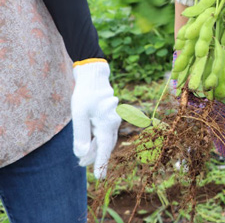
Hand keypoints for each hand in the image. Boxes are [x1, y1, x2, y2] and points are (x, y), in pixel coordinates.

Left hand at [71, 59, 120, 178]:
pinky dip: (96, 141)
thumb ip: (81, 135)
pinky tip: (88, 144)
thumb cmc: (85, 94)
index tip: (100, 178)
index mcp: (108, 124)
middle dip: (94, 157)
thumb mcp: (79, 115)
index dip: (101, 164)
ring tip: (81, 158)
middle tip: (80, 165)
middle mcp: (114, 123)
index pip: (104, 149)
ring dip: (94, 149)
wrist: (94, 77)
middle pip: (105, 146)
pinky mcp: (109, 117)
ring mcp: (113, 120)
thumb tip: (81, 154)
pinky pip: (105, 134)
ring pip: (105, 140)